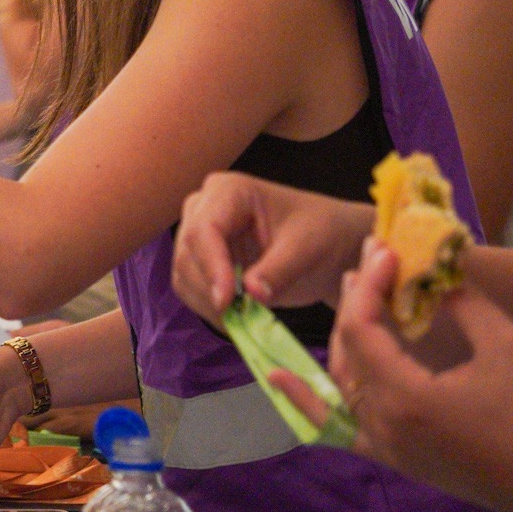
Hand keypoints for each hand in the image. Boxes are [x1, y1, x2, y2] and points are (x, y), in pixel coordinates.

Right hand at [171, 172, 373, 325]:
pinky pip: (189, 287)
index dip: (211, 266)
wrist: (328, 243)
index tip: (227, 301)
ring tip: (243, 320)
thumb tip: (251, 294)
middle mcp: (205, 208)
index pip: (205, 228)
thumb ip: (278, 270)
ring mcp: (199, 234)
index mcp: (229, 191)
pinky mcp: (201, 260)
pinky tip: (236, 317)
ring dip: (207, 302)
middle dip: (209, 288)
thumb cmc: (321, 234)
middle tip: (239, 319)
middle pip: (188, 251)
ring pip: (183, 272)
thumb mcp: (307, 249)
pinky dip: (207, 307)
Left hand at [272, 242, 512, 511]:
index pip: (361, 329)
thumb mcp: (508, 346)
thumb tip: (436, 270)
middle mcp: (383, 426)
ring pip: (341, 384)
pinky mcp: (397, 460)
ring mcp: (386, 448)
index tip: (382, 250)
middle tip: (370, 264)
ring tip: (356, 299)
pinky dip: (311, 402)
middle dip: (355, 304)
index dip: (368, 286)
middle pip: (345, 352)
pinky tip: (282, 380)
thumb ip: (464, 303)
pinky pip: (339, 428)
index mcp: (405, 398)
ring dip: (342, 339)